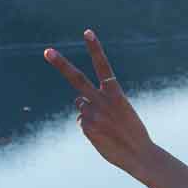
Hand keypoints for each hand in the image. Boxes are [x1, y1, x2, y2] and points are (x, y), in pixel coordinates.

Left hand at [43, 30, 154, 175]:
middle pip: (77, 79)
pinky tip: (103, 135)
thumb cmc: (133, 132)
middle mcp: (102, 102)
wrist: (140, 155)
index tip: (87, 32)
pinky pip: (82, 121)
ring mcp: (92, 115)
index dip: (95, 48)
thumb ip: (100, 102)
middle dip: (61, 65)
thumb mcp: (122, 111)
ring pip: (81, 104)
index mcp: (116, 94)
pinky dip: (90, 126)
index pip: (103, 66)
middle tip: (47, 52)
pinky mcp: (86, 127)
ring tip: (106, 125)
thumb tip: (79, 102)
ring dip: (89, 111)